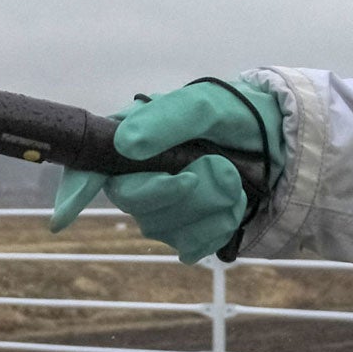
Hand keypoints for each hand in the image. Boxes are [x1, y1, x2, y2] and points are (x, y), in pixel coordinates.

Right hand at [48, 77, 285, 262]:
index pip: (91, 168)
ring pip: (163, 227)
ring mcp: (166, 208)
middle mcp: (142, 175)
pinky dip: (219, 226)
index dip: (74, 192)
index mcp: (133, 139)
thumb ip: (166, 120)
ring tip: (233, 180)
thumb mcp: (205, 105)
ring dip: (207, 205)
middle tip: (213, 169)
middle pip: (131, 201)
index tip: (64, 217)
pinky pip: (191, 245)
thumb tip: (125, 145)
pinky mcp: (191, 233)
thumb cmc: (240, 115)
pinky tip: (236, 205)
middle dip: (174, 190)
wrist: (288, 145)